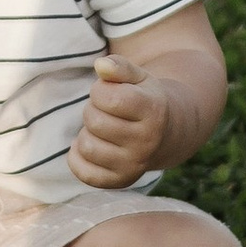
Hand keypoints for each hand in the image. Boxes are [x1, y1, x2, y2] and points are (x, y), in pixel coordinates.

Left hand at [71, 51, 169, 187]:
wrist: (167, 134)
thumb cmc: (145, 99)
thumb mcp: (138, 78)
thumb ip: (119, 66)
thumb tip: (101, 65)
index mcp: (154, 111)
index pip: (110, 98)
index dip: (100, 90)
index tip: (108, 92)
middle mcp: (147, 142)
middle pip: (94, 121)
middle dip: (92, 110)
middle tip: (105, 111)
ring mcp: (134, 165)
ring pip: (87, 147)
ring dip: (87, 133)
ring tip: (102, 129)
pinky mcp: (120, 181)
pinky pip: (84, 172)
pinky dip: (78, 157)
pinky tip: (93, 145)